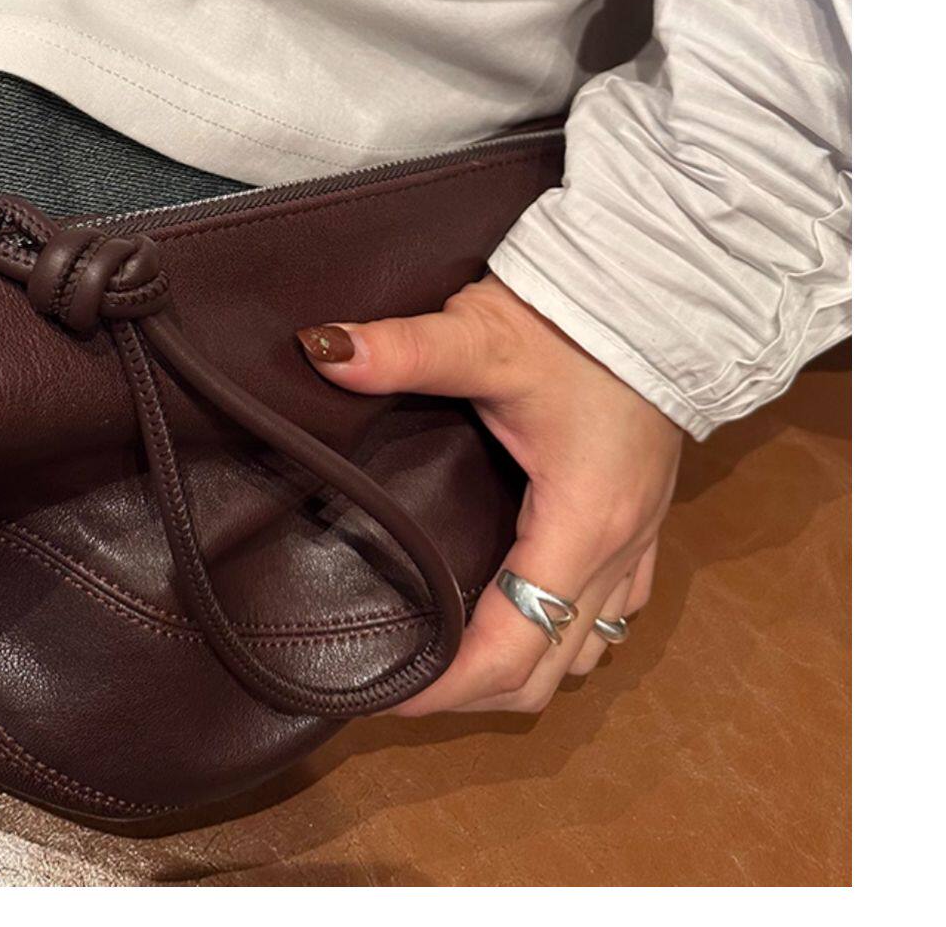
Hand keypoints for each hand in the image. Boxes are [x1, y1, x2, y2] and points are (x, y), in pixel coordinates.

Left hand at [297, 273, 681, 714]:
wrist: (658, 286)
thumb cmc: (576, 320)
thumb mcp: (482, 333)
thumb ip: (404, 348)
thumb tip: (323, 351)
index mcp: (580, 523)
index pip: (515, 647)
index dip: (448, 687)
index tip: (385, 695)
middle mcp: (617, 549)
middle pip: (550, 670)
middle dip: (476, 692)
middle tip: (401, 681)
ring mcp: (639, 540)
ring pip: (586, 650)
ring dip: (523, 666)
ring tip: (449, 655)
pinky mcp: (643, 521)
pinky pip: (609, 612)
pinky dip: (561, 631)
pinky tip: (515, 608)